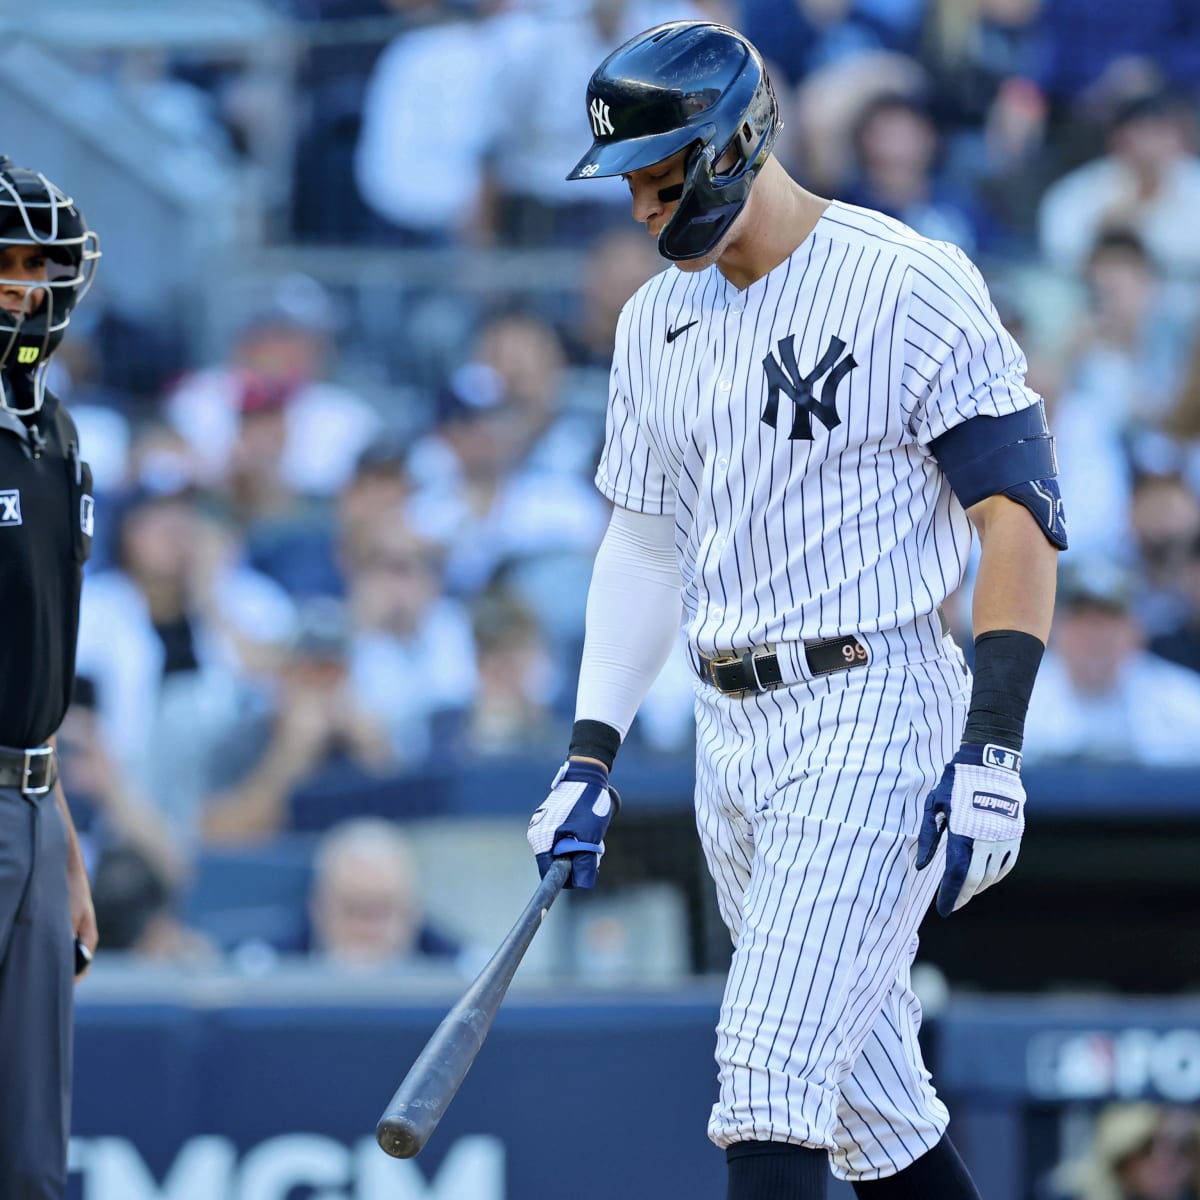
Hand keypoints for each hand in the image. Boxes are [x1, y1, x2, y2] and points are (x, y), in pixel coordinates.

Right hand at [526, 760, 619, 888]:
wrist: (585, 775)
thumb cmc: (586, 804)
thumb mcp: (589, 836)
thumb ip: (584, 862)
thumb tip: (582, 884)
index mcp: (542, 840)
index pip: (549, 873)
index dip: (568, 877)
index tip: (585, 871)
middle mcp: (536, 833)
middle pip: (555, 862)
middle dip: (576, 861)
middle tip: (595, 849)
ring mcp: (541, 825)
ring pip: (560, 850)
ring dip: (577, 849)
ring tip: (593, 835)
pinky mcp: (549, 818)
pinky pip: (560, 838)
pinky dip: (574, 838)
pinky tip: (586, 828)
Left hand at [916, 743, 1024, 916]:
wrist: (989, 764)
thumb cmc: (955, 783)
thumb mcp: (934, 805)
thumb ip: (929, 837)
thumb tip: (923, 867)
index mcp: (963, 833)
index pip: (957, 874)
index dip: (950, 895)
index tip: (943, 910)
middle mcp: (985, 840)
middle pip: (975, 880)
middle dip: (963, 896)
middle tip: (952, 904)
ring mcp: (1003, 838)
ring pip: (992, 875)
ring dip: (978, 887)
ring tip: (965, 891)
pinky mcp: (1015, 835)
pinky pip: (1007, 864)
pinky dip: (995, 876)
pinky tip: (985, 879)